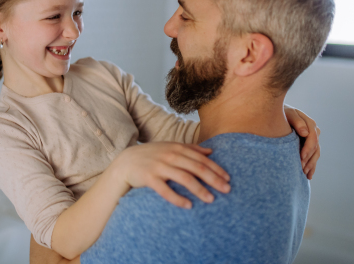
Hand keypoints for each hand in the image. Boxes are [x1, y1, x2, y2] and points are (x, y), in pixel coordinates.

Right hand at [112, 142, 230, 208]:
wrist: (125, 162)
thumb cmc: (151, 156)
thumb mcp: (170, 147)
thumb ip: (190, 149)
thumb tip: (210, 151)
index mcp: (176, 148)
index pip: (201, 159)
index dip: (215, 168)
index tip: (228, 179)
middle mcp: (169, 156)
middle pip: (196, 168)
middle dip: (213, 179)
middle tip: (227, 190)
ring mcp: (159, 166)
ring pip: (184, 178)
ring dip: (199, 189)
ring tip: (211, 199)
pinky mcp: (149, 178)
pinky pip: (165, 190)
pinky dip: (177, 198)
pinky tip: (188, 206)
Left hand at [284, 105, 320, 179]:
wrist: (277, 113)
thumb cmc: (281, 112)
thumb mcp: (288, 113)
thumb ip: (297, 121)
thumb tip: (305, 133)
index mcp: (309, 123)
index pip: (313, 138)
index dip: (308, 148)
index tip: (301, 157)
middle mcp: (313, 131)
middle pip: (315, 148)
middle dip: (309, 159)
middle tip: (301, 169)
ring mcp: (312, 138)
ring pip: (315, 154)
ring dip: (311, 165)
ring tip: (304, 174)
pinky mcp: (308, 145)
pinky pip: (312, 157)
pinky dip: (311, 166)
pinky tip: (308, 176)